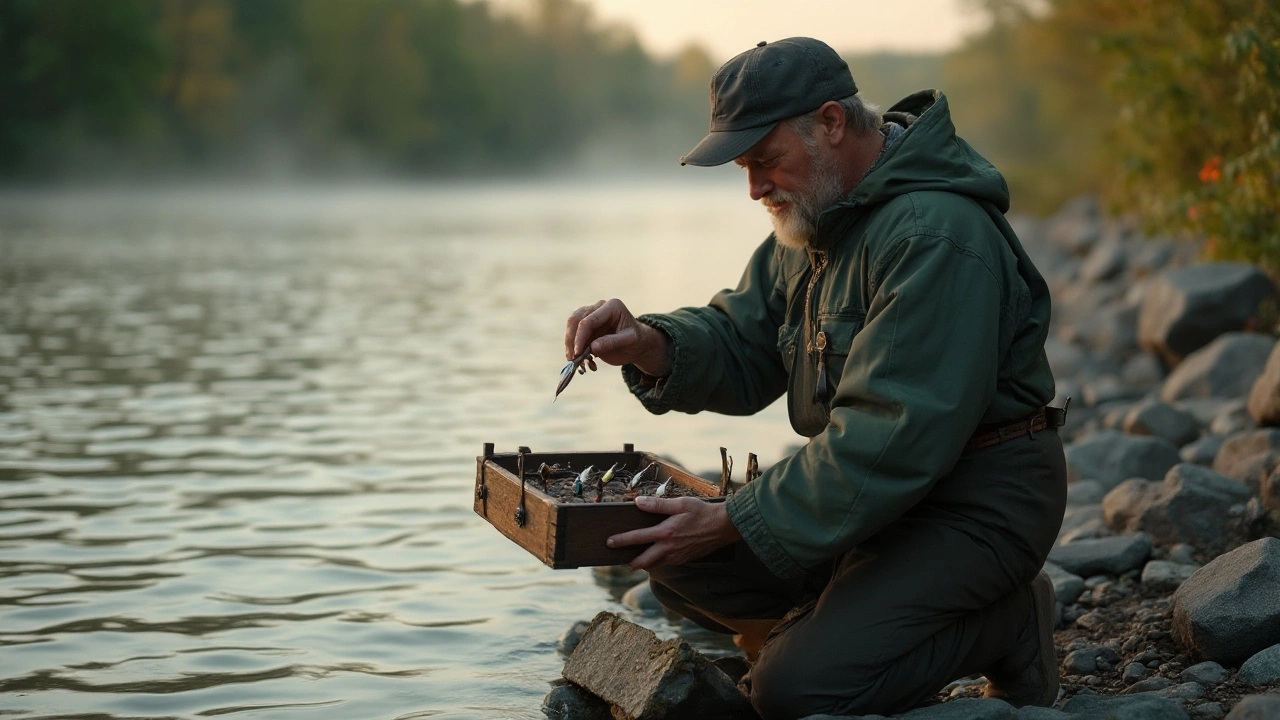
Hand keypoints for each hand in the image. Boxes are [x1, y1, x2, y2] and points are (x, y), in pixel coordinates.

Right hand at [564, 298, 671, 376]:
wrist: (636, 345)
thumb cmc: (635, 341)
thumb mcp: (629, 341)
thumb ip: (611, 342)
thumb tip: (592, 347)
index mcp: (612, 306)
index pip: (589, 320)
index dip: (580, 337)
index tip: (578, 353)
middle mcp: (599, 307)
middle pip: (575, 320)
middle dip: (571, 340)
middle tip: (572, 358)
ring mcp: (590, 315)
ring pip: (571, 326)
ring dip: (570, 345)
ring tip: (575, 362)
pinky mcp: (585, 326)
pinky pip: (574, 336)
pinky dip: (574, 349)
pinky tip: (582, 362)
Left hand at [606, 496, 741, 569]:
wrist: (724, 527)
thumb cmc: (703, 512)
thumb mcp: (680, 503)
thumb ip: (658, 505)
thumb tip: (638, 502)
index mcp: (665, 533)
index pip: (638, 538)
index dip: (621, 540)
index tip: (609, 542)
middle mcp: (669, 548)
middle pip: (643, 561)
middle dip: (630, 563)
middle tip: (620, 561)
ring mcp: (677, 556)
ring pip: (655, 565)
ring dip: (644, 563)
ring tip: (635, 559)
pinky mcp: (684, 559)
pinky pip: (666, 564)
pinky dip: (657, 562)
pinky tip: (656, 555)